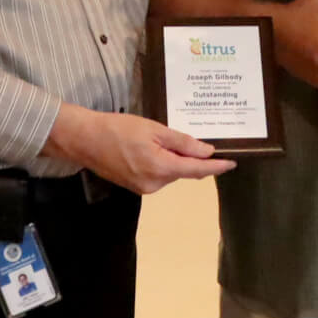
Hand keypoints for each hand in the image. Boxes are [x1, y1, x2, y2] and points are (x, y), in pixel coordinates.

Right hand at [44, 105, 233, 194]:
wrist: (85, 140)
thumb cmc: (119, 129)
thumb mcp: (154, 130)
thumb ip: (182, 142)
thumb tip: (207, 152)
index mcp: (161, 168)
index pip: (197, 170)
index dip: (217, 167)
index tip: (232, 163)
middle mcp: (155, 184)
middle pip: (183, 171)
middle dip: (192, 158)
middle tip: (200, 140)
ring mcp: (144, 188)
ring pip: (170, 173)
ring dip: (175, 160)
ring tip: (165, 139)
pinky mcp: (135, 187)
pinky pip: (158, 175)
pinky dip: (162, 164)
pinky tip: (153, 149)